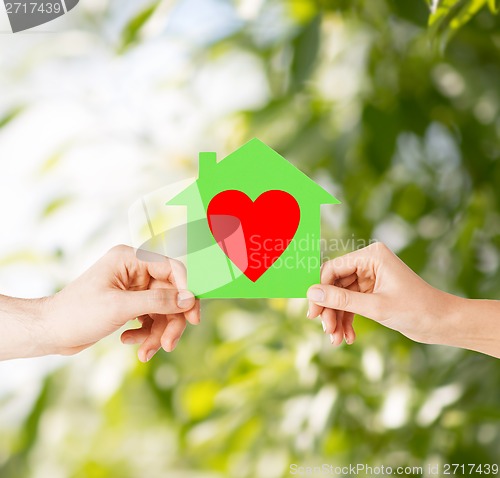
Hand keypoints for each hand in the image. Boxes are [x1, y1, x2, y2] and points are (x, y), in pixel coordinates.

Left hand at [42, 245, 199, 361]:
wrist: (51, 332)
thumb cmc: (78, 313)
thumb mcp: (120, 307)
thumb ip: (158, 301)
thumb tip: (189, 299)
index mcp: (131, 259)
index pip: (172, 269)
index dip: (186, 291)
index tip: (193, 316)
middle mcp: (135, 270)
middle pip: (171, 294)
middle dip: (170, 321)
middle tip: (169, 344)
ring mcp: (133, 288)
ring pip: (163, 309)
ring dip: (158, 333)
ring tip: (145, 352)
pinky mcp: (130, 304)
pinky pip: (151, 318)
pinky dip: (146, 334)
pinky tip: (130, 342)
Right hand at [307, 242, 457, 346]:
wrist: (443, 323)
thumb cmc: (416, 310)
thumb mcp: (375, 307)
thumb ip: (341, 300)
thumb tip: (312, 294)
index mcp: (371, 256)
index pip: (333, 269)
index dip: (320, 291)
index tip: (313, 313)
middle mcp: (369, 263)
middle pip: (335, 284)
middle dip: (330, 309)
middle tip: (326, 330)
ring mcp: (370, 277)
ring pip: (341, 297)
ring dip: (337, 318)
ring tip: (336, 340)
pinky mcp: (373, 292)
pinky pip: (352, 304)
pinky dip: (347, 320)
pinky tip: (348, 337)